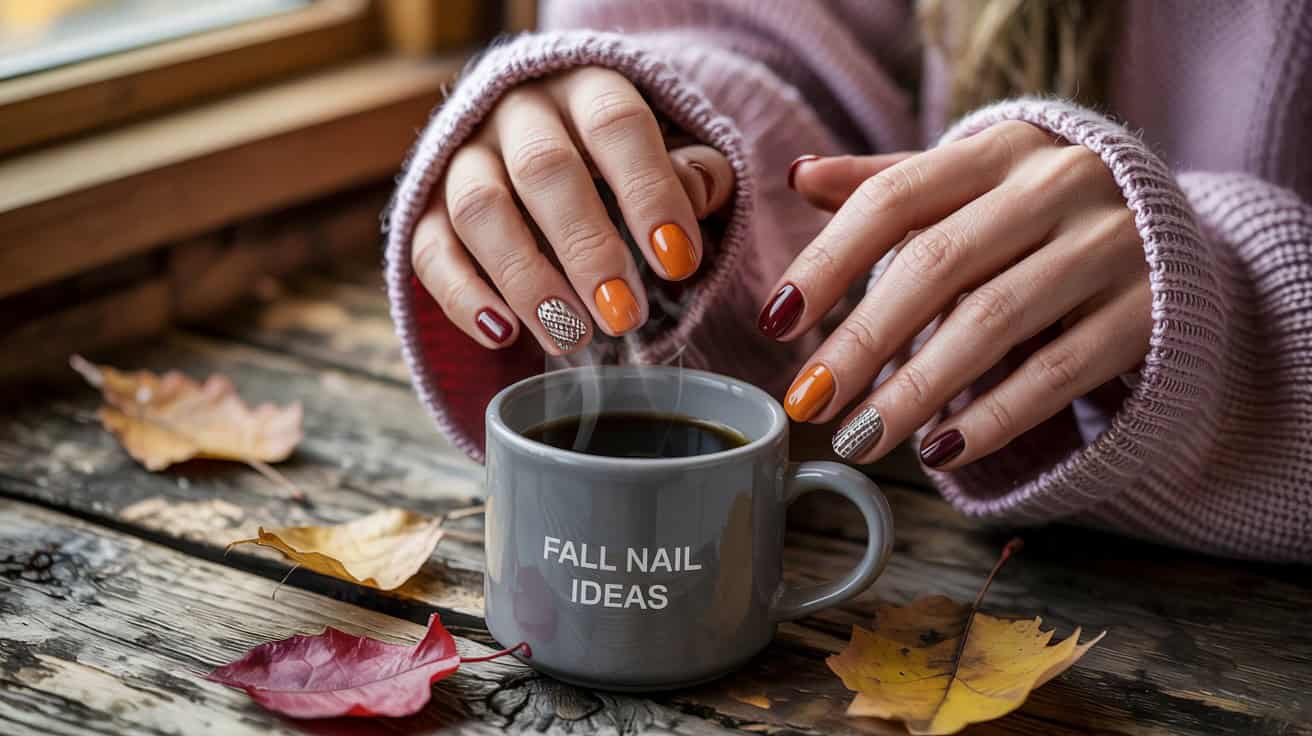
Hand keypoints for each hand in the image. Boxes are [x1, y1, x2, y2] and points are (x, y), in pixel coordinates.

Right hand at [411, 67, 733, 353]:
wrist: (537, 140)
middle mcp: (517, 112)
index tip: (679, 263)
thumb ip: (695, 171)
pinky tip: (504, 335)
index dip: (649, 192)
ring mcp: (462, 155)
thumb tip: (696, 193)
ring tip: (572, 338)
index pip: (616, 124)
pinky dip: (463, 296)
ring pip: (480, 208)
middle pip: (543, 169)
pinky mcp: (424, 204)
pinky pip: (430, 249)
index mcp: (585, 86)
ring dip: (527, 279)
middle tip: (624, 315)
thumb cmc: (618, 159)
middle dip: (587, 248)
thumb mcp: (670, 150)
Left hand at [765, 122, 1149, 468]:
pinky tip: (939, 451)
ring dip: (915, 391)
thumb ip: (889, 185)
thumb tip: (799, 176)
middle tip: (808, 402)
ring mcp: (1110, 245)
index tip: (776, 322)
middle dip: (862, 341)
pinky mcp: (1147, 311)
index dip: (828, 261)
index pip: (894, 200)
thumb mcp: (972, 187)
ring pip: (992, 323)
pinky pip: (1056, 372)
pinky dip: (992, 418)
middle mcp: (1057, 184)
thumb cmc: (1038, 217)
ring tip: (859, 439)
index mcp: (999, 149)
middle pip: (937, 265)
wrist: (1173, 235)